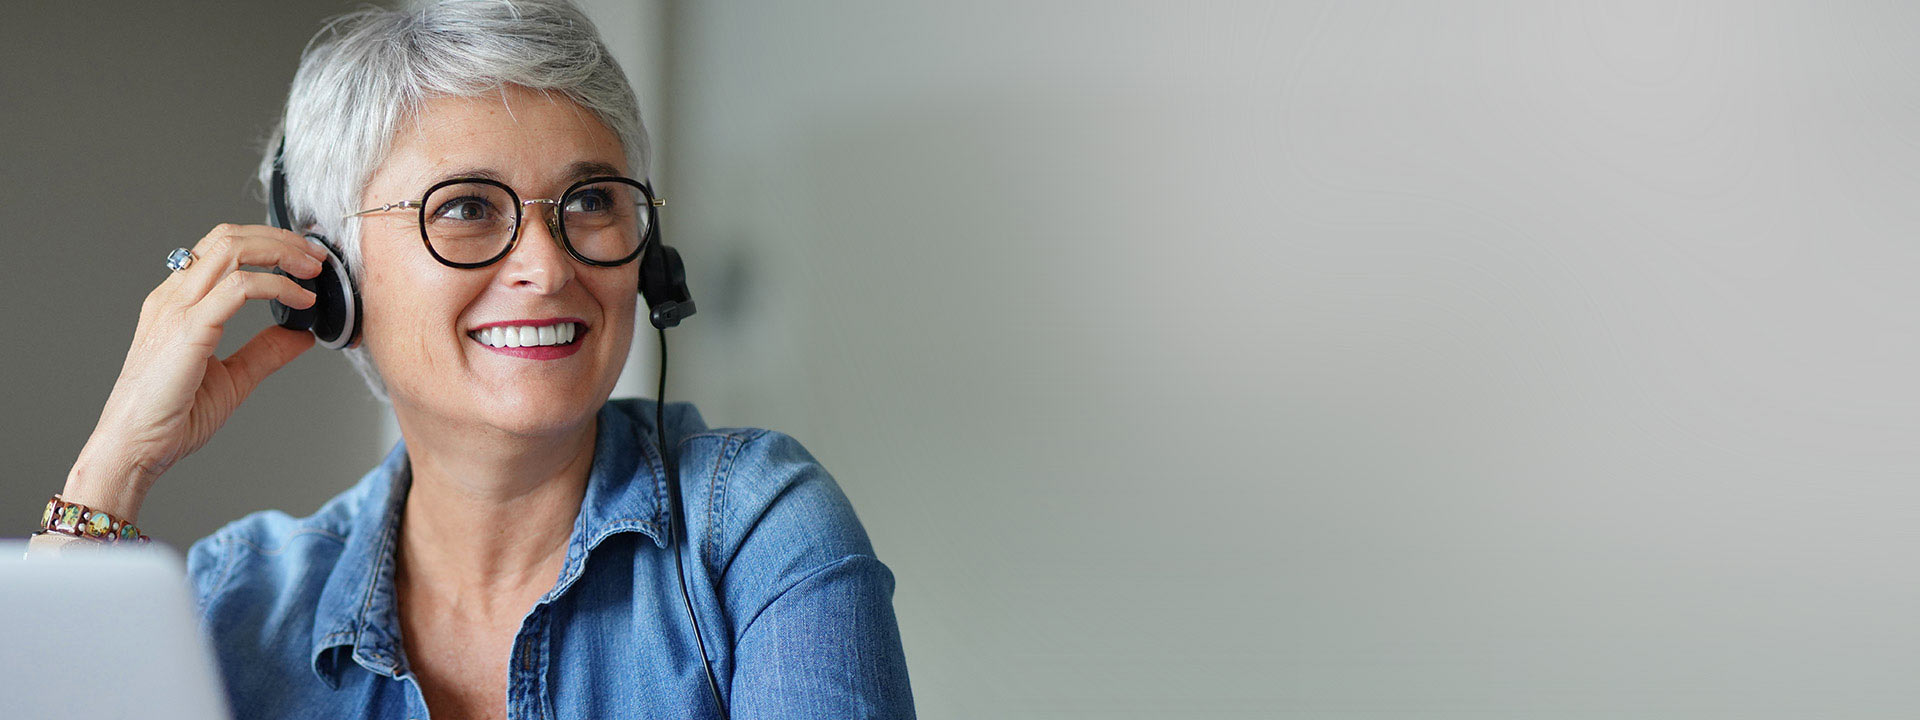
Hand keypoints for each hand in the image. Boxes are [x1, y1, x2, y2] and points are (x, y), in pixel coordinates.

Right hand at [64, 224, 329, 520]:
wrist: (135, 447)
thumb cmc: (169, 417)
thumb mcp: (232, 378)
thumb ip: (264, 352)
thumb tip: (301, 335)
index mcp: (177, 303)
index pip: (220, 248)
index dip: (266, 243)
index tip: (303, 259)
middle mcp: (173, 298)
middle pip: (227, 238)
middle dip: (280, 239)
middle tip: (316, 257)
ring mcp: (176, 309)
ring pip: (231, 250)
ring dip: (281, 252)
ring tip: (313, 271)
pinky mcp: (188, 328)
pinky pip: (239, 287)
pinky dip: (278, 286)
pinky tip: (301, 300)